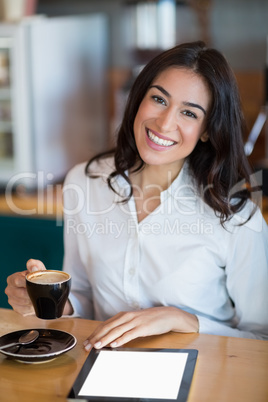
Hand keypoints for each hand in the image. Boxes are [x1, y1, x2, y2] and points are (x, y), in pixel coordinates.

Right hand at [5, 259, 45, 315]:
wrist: (42, 289)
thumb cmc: (38, 278)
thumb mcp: (39, 269)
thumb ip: (36, 265)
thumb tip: (32, 266)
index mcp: (12, 279)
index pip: (17, 281)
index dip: (27, 283)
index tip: (36, 283)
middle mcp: (9, 290)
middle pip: (20, 293)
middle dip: (31, 293)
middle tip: (40, 291)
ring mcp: (12, 300)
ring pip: (22, 302)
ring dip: (32, 300)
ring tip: (39, 296)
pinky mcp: (17, 309)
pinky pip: (24, 310)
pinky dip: (31, 308)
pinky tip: (35, 303)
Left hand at [83, 306, 198, 350]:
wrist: (167, 315)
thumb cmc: (150, 320)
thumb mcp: (133, 321)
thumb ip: (122, 327)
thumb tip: (109, 337)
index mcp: (123, 315)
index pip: (105, 324)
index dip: (94, 333)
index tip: (86, 342)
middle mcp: (127, 317)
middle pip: (108, 327)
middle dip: (96, 337)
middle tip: (87, 346)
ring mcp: (135, 322)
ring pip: (117, 331)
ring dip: (106, 339)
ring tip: (97, 346)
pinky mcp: (143, 327)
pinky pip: (130, 334)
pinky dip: (121, 339)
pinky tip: (115, 344)